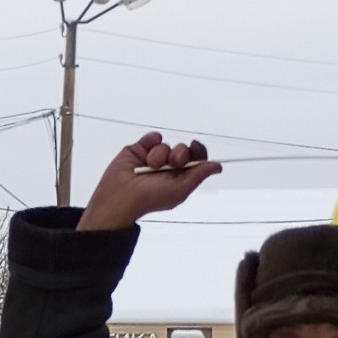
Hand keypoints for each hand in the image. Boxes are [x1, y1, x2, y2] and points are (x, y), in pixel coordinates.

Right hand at [77, 131, 221, 232]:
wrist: (120, 195)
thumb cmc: (148, 199)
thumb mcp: (181, 189)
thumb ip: (200, 175)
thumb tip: (217, 167)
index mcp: (180, 179)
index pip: (196, 161)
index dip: (199, 152)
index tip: (195, 147)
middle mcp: (168, 168)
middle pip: (184, 150)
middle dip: (179, 154)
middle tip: (172, 163)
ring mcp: (154, 159)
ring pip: (166, 145)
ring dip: (160, 155)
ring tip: (151, 166)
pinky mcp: (140, 150)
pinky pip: (153, 138)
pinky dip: (150, 144)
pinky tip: (145, 155)